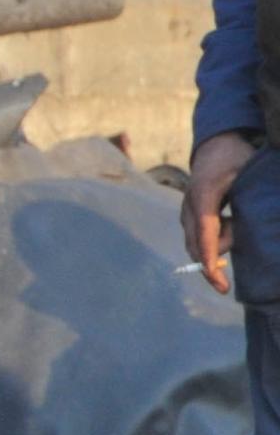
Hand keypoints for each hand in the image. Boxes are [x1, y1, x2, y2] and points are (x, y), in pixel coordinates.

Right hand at [187, 131, 255, 294]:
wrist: (216, 147)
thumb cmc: (237, 159)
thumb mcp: (248, 176)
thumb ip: (246, 206)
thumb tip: (243, 236)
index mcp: (205, 193)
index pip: (205, 230)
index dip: (210, 254)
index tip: (215, 275)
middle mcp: (189, 205)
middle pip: (195, 243)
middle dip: (210, 266)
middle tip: (225, 287)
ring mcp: (185, 211)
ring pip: (196, 243)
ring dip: (217, 248)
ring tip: (236, 229)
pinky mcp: (188, 216)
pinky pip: (198, 237)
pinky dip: (213, 242)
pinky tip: (230, 226)